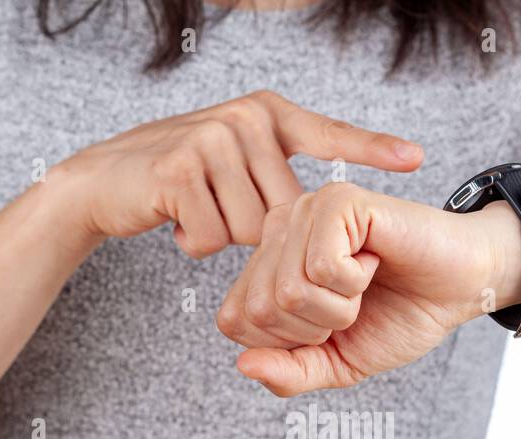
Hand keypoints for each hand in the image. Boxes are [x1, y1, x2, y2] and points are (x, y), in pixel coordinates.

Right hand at [55, 90, 422, 257]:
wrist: (104, 181)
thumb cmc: (181, 180)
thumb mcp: (235, 166)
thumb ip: (276, 180)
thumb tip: (315, 220)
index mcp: (267, 114)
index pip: (328, 135)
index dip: (371, 148)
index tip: (417, 158)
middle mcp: (244, 118)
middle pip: (284, 213)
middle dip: (253, 230)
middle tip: (215, 206)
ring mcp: (211, 139)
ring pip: (251, 232)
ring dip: (220, 236)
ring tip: (193, 208)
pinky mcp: (179, 170)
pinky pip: (213, 238)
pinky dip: (192, 241)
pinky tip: (174, 216)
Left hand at [215, 182, 520, 395]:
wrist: (460, 289)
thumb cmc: (400, 317)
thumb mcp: (337, 364)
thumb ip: (289, 373)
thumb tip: (243, 366)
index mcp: (268, 263)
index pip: (234, 321)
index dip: (288, 343)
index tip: (331, 324)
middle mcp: (278, 229)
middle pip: (259, 308)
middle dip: (315, 328)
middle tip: (353, 303)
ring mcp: (306, 210)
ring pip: (289, 289)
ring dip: (340, 306)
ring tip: (365, 282)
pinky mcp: (338, 200)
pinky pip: (321, 265)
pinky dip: (354, 282)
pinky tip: (374, 260)